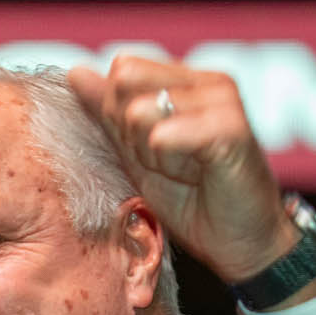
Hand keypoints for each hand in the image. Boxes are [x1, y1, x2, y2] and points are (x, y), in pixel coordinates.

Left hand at [67, 57, 300, 285]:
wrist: (240, 244)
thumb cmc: (194, 202)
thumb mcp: (138, 155)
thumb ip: (108, 113)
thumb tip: (74, 73)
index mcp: (186, 79)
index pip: (123, 70)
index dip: (121, 117)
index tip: (152, 151)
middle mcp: (206, 80)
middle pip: (126, 82)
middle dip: (131, 132)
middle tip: (167, 161)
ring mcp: (222, 99)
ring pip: (140, 111)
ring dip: (152, 153)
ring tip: (185, 170)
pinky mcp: (231, 128)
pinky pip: (165, 134)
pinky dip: (169, 162)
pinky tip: (196, 175)